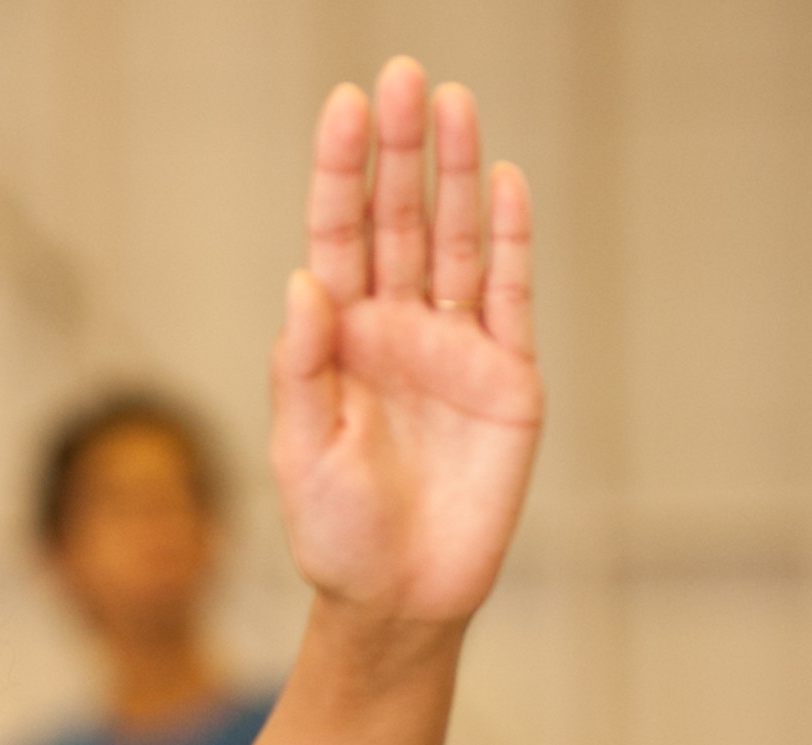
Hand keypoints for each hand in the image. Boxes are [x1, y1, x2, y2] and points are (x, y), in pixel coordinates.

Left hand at [270, 60, 541, 625]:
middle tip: (404, 77)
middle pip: (397, 220)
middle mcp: (395, 328)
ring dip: (455, 173)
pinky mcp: (508, 377)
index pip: (337, 236)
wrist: (400, 599)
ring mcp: (454, 347)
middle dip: (399, 150)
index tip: (344, 107)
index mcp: (336, 339)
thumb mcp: (301, 450)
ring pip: (454, 240)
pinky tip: (504, 182)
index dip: (341, 172)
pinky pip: (510, 294)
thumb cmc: (335, 534)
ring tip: (452, 103)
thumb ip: (302, 367)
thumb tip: (304, 280)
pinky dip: (511, 239)